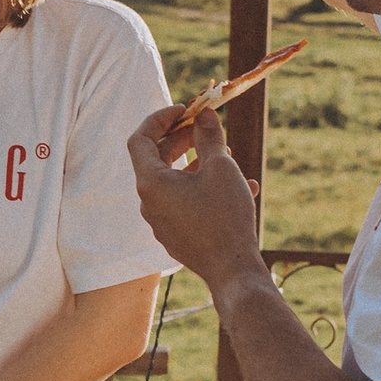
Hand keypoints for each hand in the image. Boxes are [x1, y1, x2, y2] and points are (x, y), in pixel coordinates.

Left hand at [129, 103, 266, 288]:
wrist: (232, 271)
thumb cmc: (225, 217)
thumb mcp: (220, 168)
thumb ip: (208, 137)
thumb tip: (204, 115)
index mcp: (151, 183)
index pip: (140, 139)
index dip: (159, 119)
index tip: (184, 110)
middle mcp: (149, 202)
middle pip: (156, 159)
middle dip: (182, 138)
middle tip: (205, 125)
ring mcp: (161, 221)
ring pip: (174, 181)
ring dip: (197, 162)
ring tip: (227, 155)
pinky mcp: (175, 234)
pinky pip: (185, 202)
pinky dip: (203, 188)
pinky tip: (240, 187)